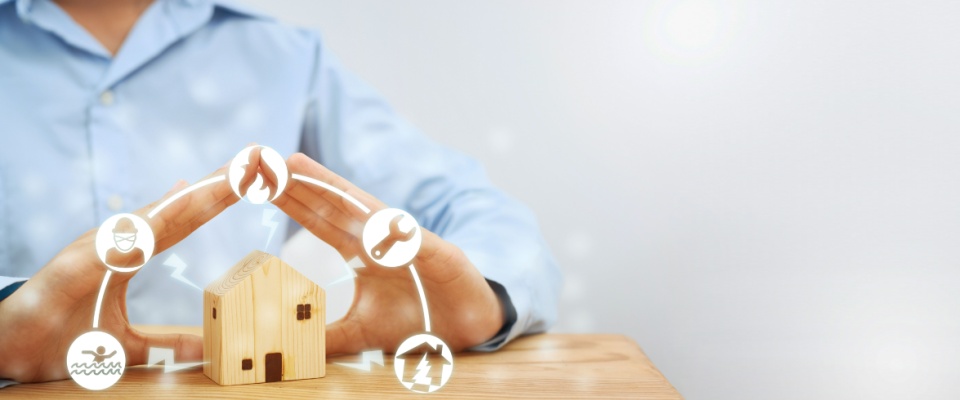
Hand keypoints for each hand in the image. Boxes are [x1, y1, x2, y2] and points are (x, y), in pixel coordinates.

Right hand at [0, 162, 248, 382]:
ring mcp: (102, 247)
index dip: (219, 199)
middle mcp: (120, 242)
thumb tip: (207, 343)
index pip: (186, 221)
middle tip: (261, 155)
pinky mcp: (82, 261)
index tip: (254, 178)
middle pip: (183, 209)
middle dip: (222, 184)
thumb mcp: (126, 346)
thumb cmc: (58, 340)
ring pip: (161, 214)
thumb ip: (166, 341)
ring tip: (236, 171)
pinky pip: (127, 237)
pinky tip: (187, 198)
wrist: (5, 351)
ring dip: (200, 192)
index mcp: (131, 254)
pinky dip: (157, 218)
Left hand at [273, 154, 504, 353]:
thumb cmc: (415, 317)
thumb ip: (327, 334)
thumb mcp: (360, 331)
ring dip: (331, 186)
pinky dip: (391, 226)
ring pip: (364, 208)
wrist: (466, 325)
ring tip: (299, 166)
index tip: (261, 184)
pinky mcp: (438, 252)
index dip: (292, 201)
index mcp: (361, 250)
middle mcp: (379, 238)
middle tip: (265, 160)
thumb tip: (289, 343)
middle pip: (332, 205)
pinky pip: (411, 237)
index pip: (319, 220)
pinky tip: (367, 212)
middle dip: (299, 184)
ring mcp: (407, 240)